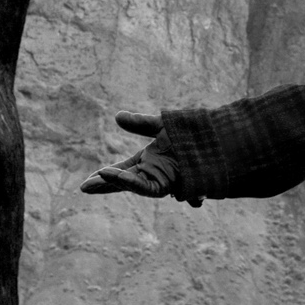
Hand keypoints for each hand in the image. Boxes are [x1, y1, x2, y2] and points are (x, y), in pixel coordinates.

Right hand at [79, 111, 200, 202]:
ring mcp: (164, 180)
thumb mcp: (162, 126)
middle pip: (126, 182)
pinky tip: (120, 176)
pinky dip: (134, 183)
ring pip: (137, 186)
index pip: (122, 170)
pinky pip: (150, 188)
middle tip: (84, 188)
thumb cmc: (196, 135)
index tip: (87, 181)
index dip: (106, 176)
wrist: (220, 140)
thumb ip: (140, 124)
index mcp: (150, 162)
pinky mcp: (173, 184)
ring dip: (118, 182)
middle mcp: (155, 173)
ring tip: (100, 176)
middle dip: (106, 185)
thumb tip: (117, 117)